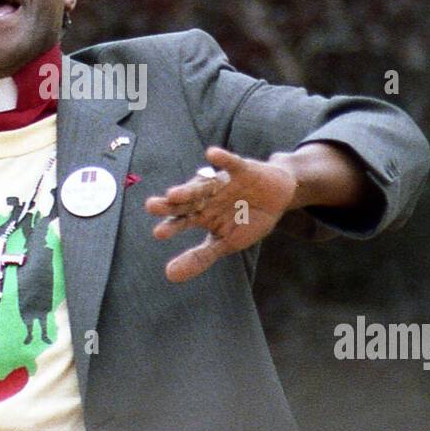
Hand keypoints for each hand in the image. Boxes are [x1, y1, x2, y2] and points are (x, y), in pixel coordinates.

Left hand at [145, 145, 296, 283]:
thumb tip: (169, 276)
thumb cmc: (248, 220)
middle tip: (151, 206)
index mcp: (201, 214)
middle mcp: (207, 197)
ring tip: (174, 194)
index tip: (158, 233)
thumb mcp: (226, 243)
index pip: (181, 220)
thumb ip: (199, 258)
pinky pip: (231, 163)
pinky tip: (212, 155)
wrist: (278, 198)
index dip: (171, 226)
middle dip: (170, 204)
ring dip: (190, 188)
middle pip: (186, 200)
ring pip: (204, 184)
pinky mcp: (241, 170)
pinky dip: (223, 159)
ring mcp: (222, 183)